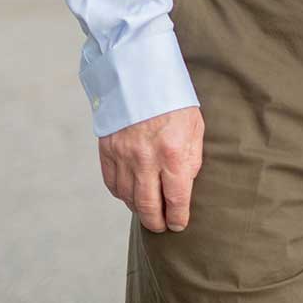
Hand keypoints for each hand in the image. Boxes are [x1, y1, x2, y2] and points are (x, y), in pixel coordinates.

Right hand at [98, 104, 204, 232]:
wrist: (139, 75)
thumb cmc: (173, 101)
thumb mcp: (194, 127)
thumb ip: (191, 158)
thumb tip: (185, 185)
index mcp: (172, 153)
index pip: (175, 199)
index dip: (178, 217)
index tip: (179, 225)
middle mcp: (145, 159)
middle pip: (148, 206)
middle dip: (156, 222)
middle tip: (161, 227)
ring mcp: (123, 156)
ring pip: (128, 198)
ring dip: (139, 209)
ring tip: (148, 212)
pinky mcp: (107, 151)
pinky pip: (112, 184)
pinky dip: (122, 194)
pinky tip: (131, 195)